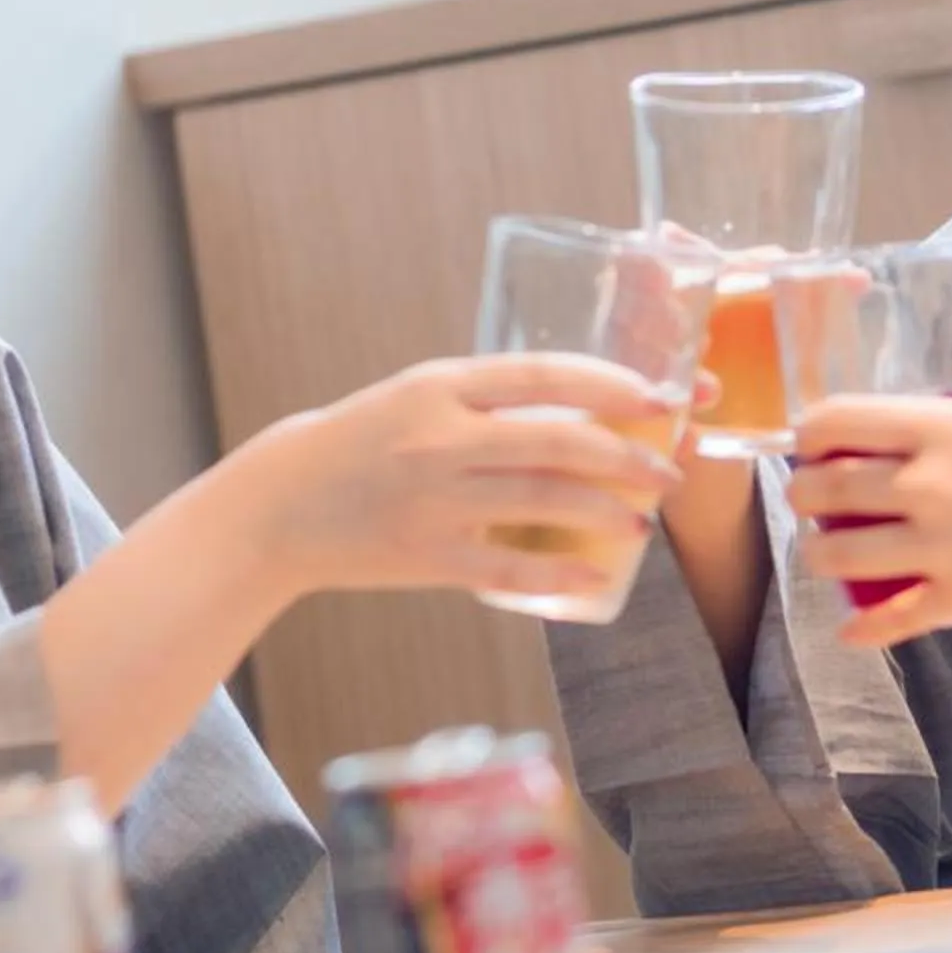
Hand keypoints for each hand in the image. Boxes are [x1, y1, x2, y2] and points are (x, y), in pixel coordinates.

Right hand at [229, 354, 682, 604]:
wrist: (281, 503)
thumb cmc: (363, 442)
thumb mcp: (417, 396)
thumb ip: (487, 397)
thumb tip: (581, 401)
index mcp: (440, 386)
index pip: (544, 375)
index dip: (612, 385)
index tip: (661, 398)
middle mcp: (439, 438)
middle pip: (556, 442)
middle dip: (627, 455)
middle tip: (670, 468)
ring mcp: (433, 499)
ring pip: (542, 501)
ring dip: (606, 511)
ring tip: (643, 519)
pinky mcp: (425, 556)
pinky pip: (508, 568)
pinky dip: (558, 574)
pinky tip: (596, 577)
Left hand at [786, 394, 951, 646]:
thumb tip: (926, 441)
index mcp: (938, 428)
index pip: (838, 421)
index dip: (809, 435)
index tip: (809, 446)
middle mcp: (926, 483)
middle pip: (826, 487)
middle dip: (804, 496)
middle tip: (809, 502)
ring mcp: (938, 543)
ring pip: (840, 555)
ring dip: (822, 557)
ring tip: (826, 557)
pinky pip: (890, 618)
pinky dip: (864, 628)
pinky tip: (851, 631)